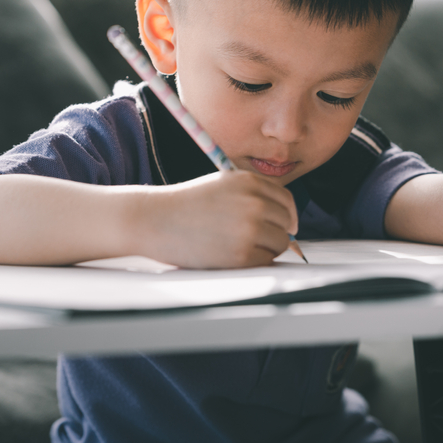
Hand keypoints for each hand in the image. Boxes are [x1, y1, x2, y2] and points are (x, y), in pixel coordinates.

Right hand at [135, 170, 298, 268]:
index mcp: (250, 181)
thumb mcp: (223, 184)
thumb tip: (287, 222)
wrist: (155, 220)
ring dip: (266, 248)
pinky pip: (265, 261)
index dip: (286, 215)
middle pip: (286, 223)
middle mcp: (254, 202)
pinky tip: (233, 255)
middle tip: (254, 239)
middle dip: (275, 232)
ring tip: (239, 246)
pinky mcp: (242, 254)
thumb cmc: (187, 204)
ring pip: (280, 244)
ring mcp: (249, 228)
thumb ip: (254, 195)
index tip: (284, 225)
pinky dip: (255, 261)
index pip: (286, 200)